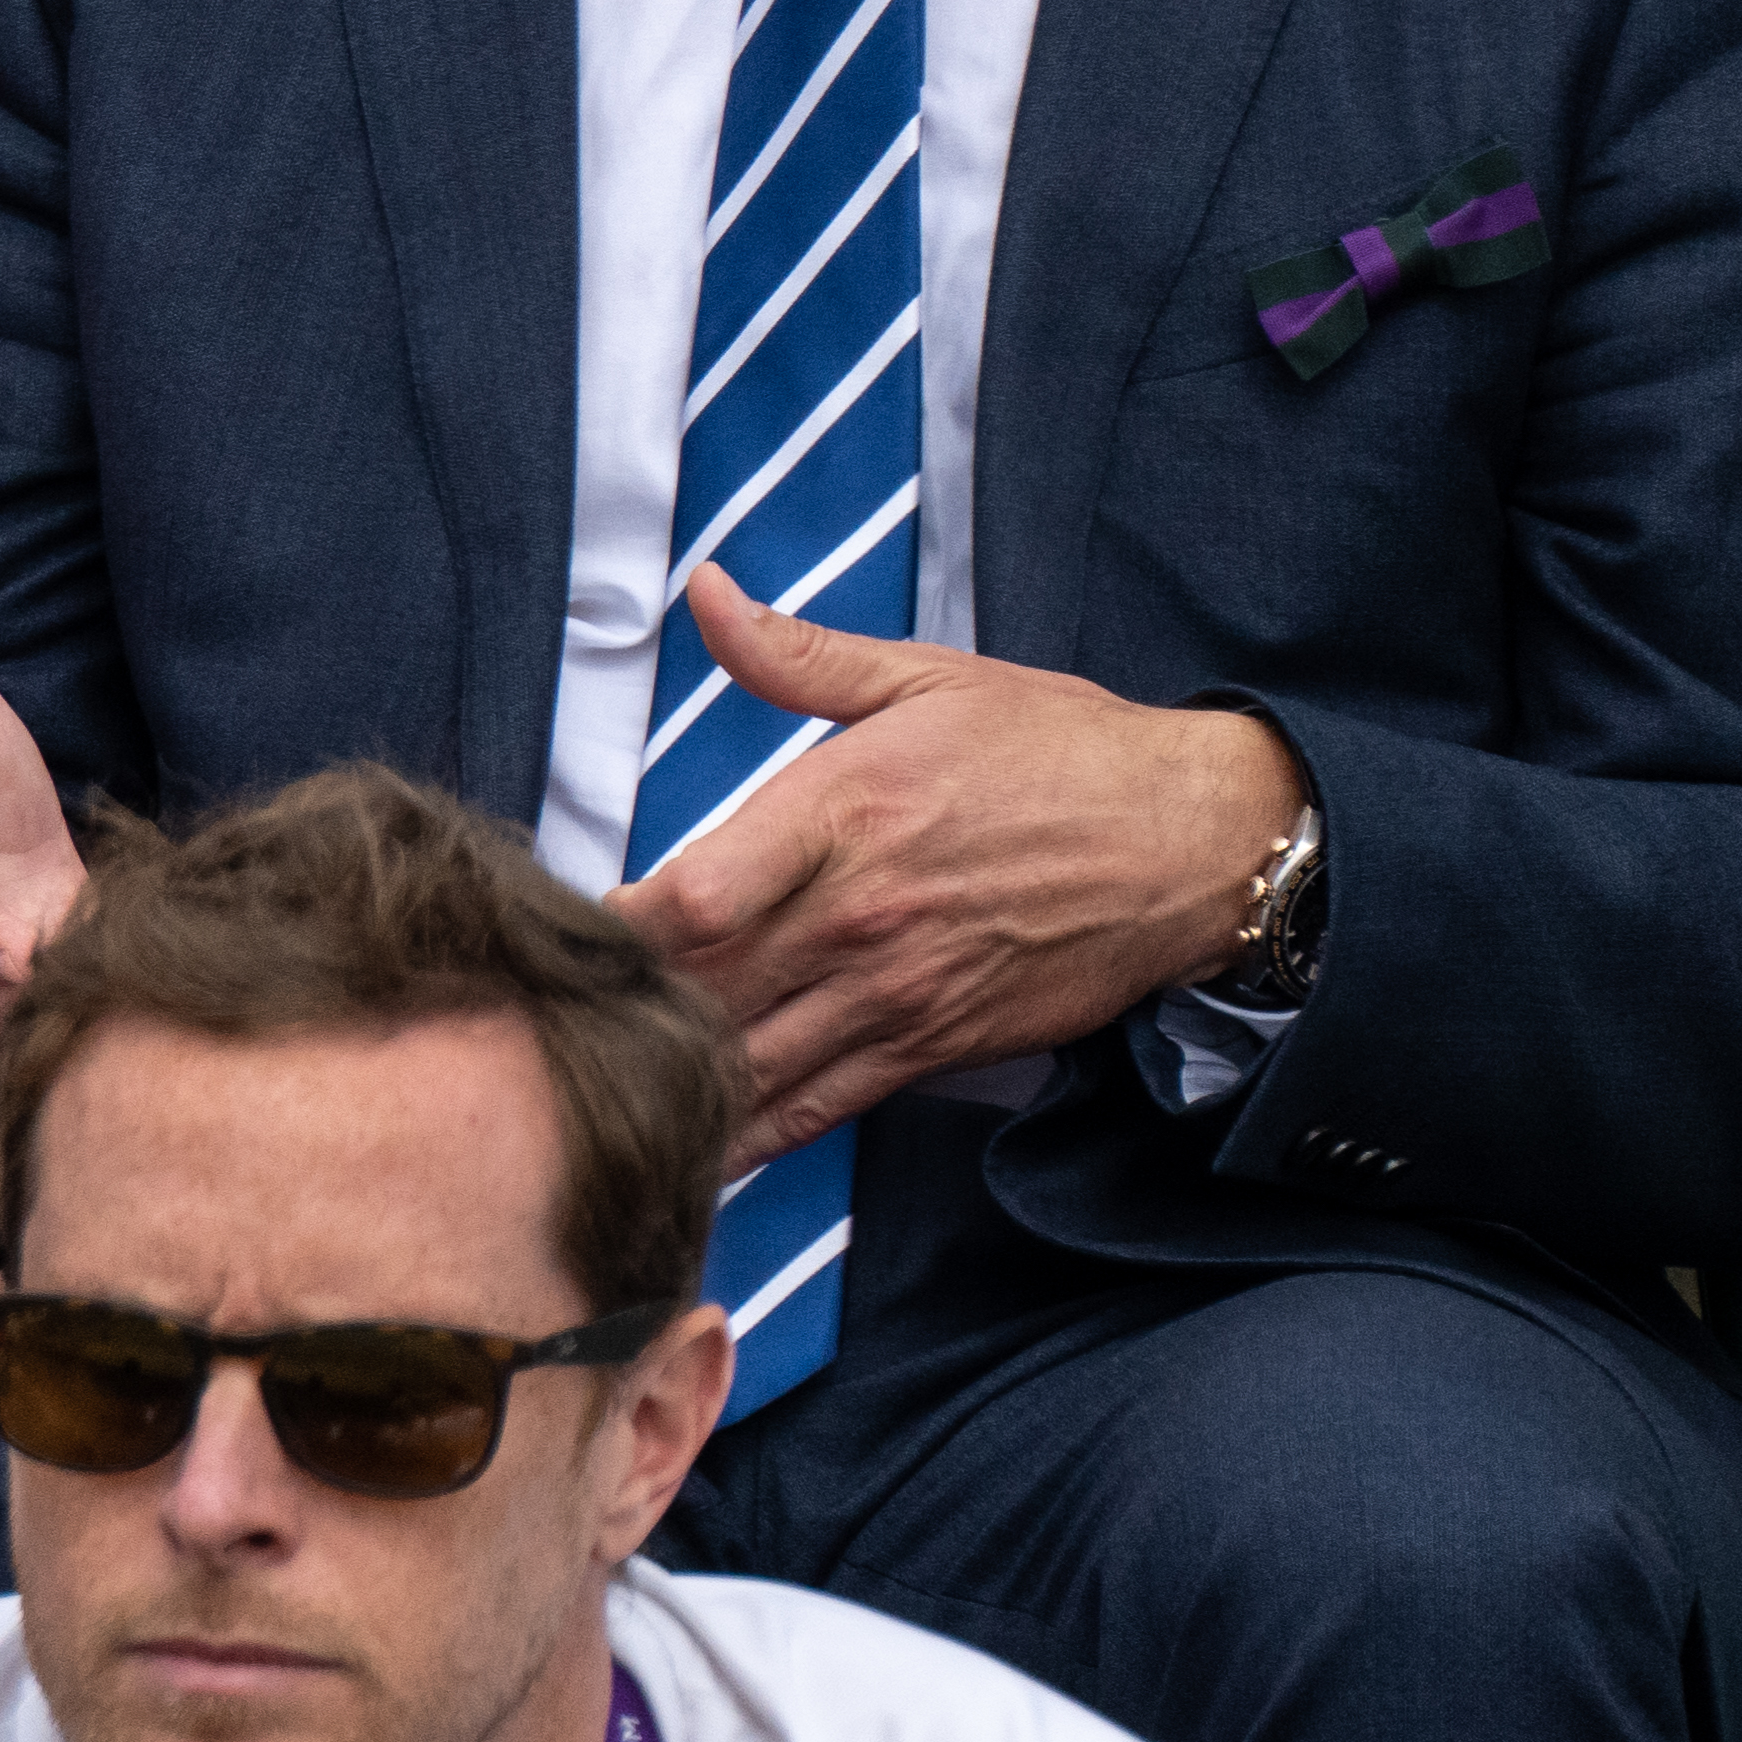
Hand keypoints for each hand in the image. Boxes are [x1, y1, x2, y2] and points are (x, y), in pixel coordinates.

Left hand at [608, 564, 1304, 1167]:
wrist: (1192, 842)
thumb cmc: (1058, 750)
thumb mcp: (927, 678)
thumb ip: (796, 655)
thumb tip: (706, 592)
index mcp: (843, 813)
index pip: (695, 895)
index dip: (614, 923)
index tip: (563, 926)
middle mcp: (859, 915)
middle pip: (702, 985)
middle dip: (620, 1007)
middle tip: (550, 1016)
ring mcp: (895, 992)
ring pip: (750, 1057)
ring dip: (671, 1077)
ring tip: (591, 1091)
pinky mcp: (931, 1047)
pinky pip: (818, 1106)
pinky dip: (749, 1132)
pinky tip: (687, 1148)